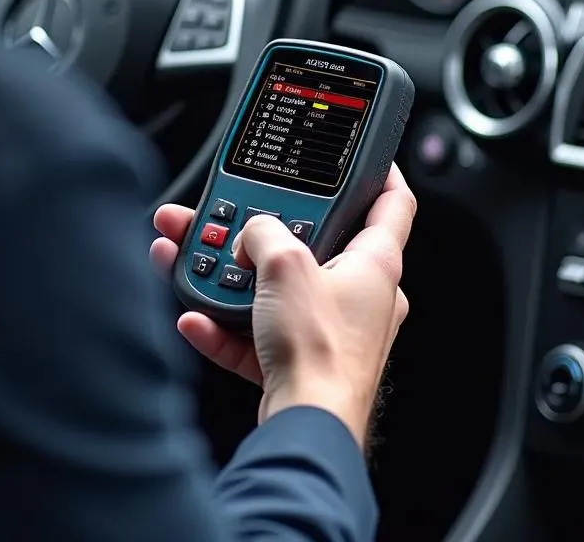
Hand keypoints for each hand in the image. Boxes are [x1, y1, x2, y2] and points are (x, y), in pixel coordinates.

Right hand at [151, 166, 415, 447]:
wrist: (305, 426)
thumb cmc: (320, 350)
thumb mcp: (285, 263)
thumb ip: (264, 232)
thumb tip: (252, 233)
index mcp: (375, 264)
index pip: (392, 203)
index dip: (380, 173)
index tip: (365, 156)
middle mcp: (357, 294)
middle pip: (309, 243)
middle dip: (260, 228)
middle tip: (231, 213)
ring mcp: (327, 329)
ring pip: (274, 286)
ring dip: (229, 274)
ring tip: (191, 257)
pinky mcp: (298, 360)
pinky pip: (255, 330)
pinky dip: (224, 323)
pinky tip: (195, 316)